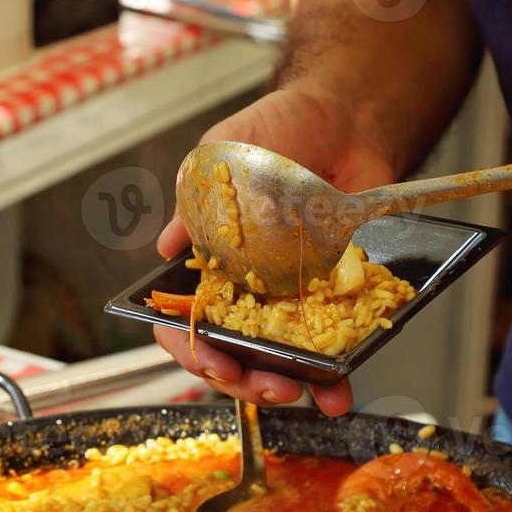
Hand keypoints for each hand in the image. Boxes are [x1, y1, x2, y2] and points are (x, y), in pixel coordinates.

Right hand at [154, 88, 399, 415]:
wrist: (345, 118)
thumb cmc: (276, 132)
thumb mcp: (221, 154)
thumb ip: (193, 201)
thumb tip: (166, 247)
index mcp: (209, 267)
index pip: (184, 324)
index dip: (191, 350)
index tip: (213, 360)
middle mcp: (245, 293)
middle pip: (230, 355)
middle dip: (243, 380)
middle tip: (266, 383)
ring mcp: (289, 301)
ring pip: (278, 363)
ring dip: (286, 387)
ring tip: (302, 393)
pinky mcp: (334, 300)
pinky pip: (330, 349)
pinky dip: (335, 376)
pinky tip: (341, 388)